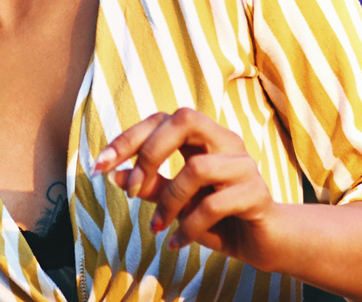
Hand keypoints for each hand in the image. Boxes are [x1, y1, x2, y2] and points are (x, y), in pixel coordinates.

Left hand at [93, 108, 284, 270]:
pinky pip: (214, 205)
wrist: (262, 242)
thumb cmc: (216, 217)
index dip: (128, 138)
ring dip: (168, 202)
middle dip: (150, 153)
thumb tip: (113, 174)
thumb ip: (150, 185)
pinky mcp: (255, 194)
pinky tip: (176, 242)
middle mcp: (226, 142)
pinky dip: (188, 227)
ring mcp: (244, 165)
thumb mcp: (176, 202)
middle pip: (186, 120)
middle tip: (131, 191)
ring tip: (156, 227)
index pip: (164, 119)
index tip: (99, 166)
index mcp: (205, 137)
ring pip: (197, 167)